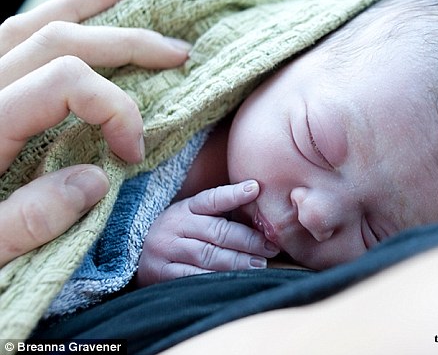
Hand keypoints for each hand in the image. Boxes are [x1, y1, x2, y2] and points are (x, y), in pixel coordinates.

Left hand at [0, 0, 191, 266]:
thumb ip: (29, 220)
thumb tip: (97, 180)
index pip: (65, 83)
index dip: (116, 109)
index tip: (135, 152)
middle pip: (59, 42)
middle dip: (126, 43)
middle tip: (177, 53)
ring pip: (28, 23)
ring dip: (83, 6)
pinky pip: (8, 36)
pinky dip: (45, 18)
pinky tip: (70, 14)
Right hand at [137, 181, 279, 286]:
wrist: (136, 256)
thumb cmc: (179, 234)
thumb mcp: (193, 217)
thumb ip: (221, 213)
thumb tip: (261, 211)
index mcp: (186, 208)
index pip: (212, 198)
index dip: (234, 194)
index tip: (255, 188)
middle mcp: (175, 226)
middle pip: (217, 231)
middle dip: (248, 240)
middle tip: (270, 247)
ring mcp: (167, 250)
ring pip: (208, 255)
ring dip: (238, 261)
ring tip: (259, 265)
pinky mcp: (161, 273)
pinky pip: (194, 277)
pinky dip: (217, 279)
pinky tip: (234, 280)